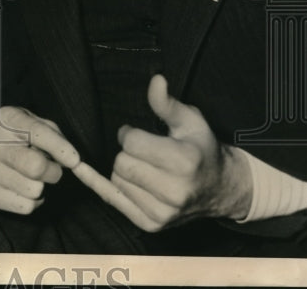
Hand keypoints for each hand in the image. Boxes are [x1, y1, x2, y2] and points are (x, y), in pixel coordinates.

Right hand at [0, 106, 80, 214]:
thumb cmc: (17, 136)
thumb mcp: (35, 123)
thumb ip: (55, 137)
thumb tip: (72, 162)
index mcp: (7, 119)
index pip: (37, 132)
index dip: (59, 148)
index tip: (74, 160)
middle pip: (35, 167)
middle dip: (53, 171)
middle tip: (52, 168)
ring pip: (33, 190)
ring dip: (41, 186)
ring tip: (31, 175)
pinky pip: (25, 207)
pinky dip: (32, 200)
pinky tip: (22, 187)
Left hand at [108, 74, 251, 231]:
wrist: (221, 189)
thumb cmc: (201, 149)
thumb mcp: (190, 121)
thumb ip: (167, 102)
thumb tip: (155, 80)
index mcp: (184, 162)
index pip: (131, 143)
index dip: (129, 133)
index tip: (137, 133)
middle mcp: (174, 191)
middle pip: (121, 163)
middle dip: (127, 152)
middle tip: (142, 152)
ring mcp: (163, 213)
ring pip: (116, 180)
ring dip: (123, 170)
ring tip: (144, 167)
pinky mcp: (151, 225)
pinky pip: (113, 199)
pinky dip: (104, 185)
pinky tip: (85, 173)